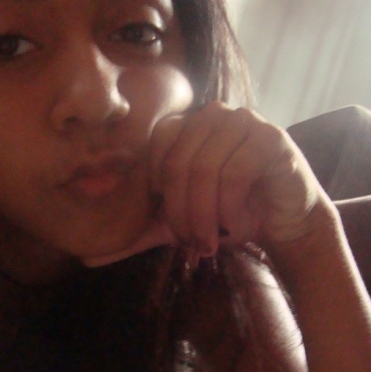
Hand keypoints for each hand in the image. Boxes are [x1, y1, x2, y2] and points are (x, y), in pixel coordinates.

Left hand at [82, 102, 329, 266]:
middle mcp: (213, 115)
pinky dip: (230, 208)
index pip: (155, 147)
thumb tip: (85, 255)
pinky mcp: (271, 139)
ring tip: (212, 241)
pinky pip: (235, 172)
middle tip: (191, 244)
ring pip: (204, 168)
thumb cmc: (230, 215)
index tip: (173, 224)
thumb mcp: (177, 224)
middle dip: (180, 213)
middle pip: (177, 162)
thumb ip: (136, 234)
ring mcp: (244, 121)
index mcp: (188, 125)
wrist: (285, 221)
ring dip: (205, 215)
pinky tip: (236, 226)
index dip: (159, 190)